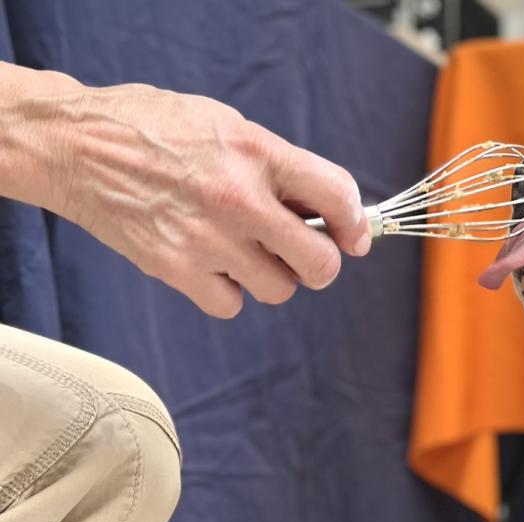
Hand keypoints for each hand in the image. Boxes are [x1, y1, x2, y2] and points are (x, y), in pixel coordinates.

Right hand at [0, 65, 370, 317]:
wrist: (76, 145)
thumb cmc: (154, 129)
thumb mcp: (227, 125)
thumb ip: (278, 165)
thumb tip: (325, 208)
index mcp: (258, 153)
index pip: (338, 196)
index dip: (356, 224)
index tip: (354, 237)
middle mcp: (239, 198)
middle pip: (319, 263)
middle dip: (320, 263)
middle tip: (304, 254)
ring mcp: (208, 238)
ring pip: (279, 289)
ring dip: (272, 276)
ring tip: (244, 250)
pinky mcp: (176, 268)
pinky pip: (231, 304)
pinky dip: (228, 292)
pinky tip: (212, 264)